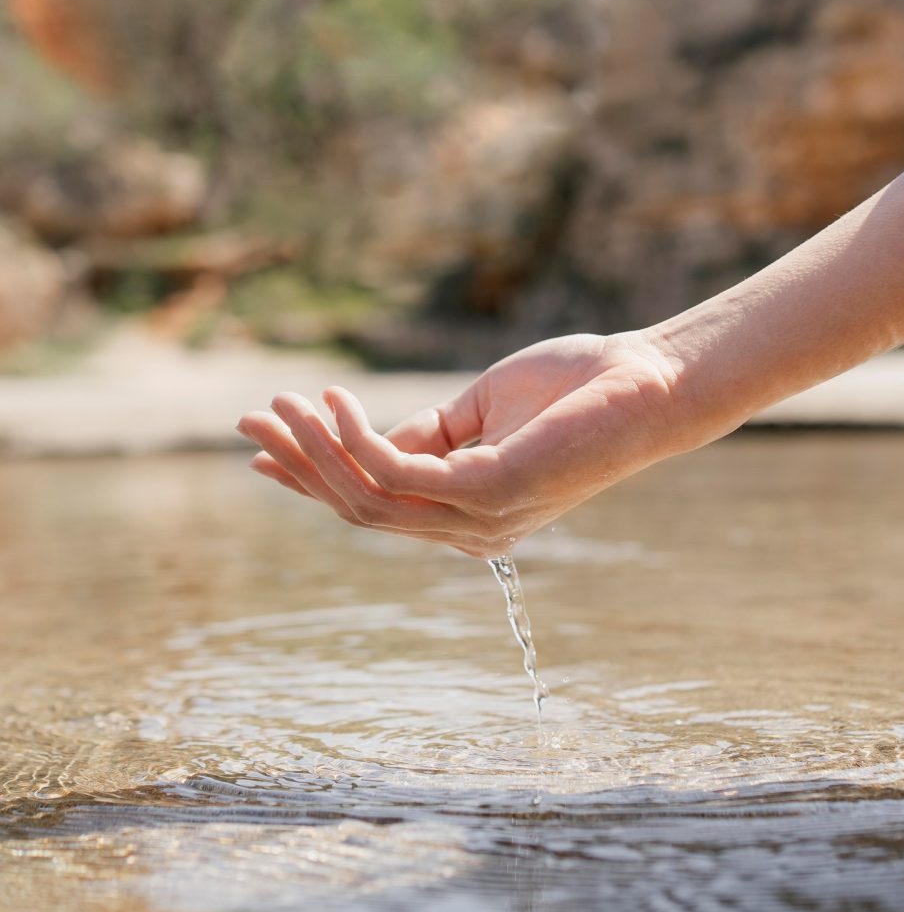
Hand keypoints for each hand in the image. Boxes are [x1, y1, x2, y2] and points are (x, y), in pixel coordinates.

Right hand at [236, 331, 679, 556]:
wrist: (647, 382)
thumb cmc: (572, 391)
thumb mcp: (477, 413)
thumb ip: (423, 435)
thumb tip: (361, 437)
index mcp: (466, 513)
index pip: (375, 505)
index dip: (313, 479)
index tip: (263, 450)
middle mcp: (468, 530)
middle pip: (358, 509)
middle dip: (298, 465)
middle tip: (248, 420)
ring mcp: (479, 519)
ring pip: (367, 498)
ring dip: (314, 449)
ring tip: (279, 402)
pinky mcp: (490, 494)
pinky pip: (397, 473)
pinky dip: (355, 438)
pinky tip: (333, 401)